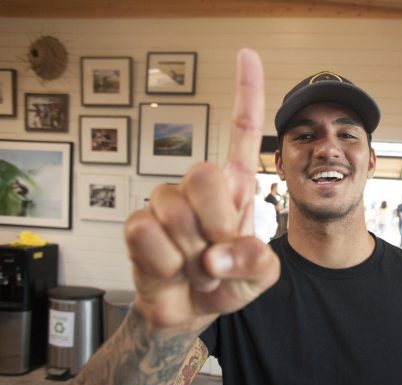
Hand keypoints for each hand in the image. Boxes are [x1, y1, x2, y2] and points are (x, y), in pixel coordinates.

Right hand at [125, 49, 279, 328]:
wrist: (190, 311)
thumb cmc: (228, 281)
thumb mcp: (261, 277)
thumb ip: (256, 263)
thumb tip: (216, 253)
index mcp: (235, 188)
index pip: (241, 133)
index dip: (246, 94)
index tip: (246, 54)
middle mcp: (198, 187)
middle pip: (204, 174)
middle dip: (217, 224)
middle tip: (218, 254)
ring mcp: (165, 203)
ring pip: (175, 211)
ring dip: (192, 254)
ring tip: (196, 267)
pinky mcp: (139, 225)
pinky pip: (148, 235)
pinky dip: (167, 264)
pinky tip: (171, 269)